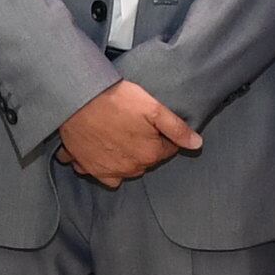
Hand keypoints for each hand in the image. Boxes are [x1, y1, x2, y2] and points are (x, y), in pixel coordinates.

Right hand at [55, 80, 199, 187]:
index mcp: (149, 154)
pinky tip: (98, 149)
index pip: (167, 150)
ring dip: (124, 158)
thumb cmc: (117, 100)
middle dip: (143, 147)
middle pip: (145, 161)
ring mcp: (108, 171)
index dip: (162, 136)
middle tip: (132, 125)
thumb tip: (197, 144)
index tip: (151, 123)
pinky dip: (101, 165)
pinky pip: (100, 173)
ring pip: (124, 169)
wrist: (78, 100)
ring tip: (116, 136)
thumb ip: (177, 128)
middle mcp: (130, 169)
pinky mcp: (88, 168)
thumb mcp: (153, 108)